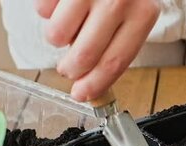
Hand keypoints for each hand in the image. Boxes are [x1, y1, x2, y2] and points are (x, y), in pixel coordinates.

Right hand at [36, 0, 159, 100]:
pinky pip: (42, 10)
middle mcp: (118, 0)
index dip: (96, 84)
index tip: (82, 96)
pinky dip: (47, 11)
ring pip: (57, 35)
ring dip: (57, 37)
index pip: (117, 60)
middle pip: (85, 55)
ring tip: (68, 25)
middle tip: (69, 69)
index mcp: (143, 13)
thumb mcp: (135, 11)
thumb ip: (118, 42)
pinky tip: (62, 2)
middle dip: (72, 69)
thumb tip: (91, 80)